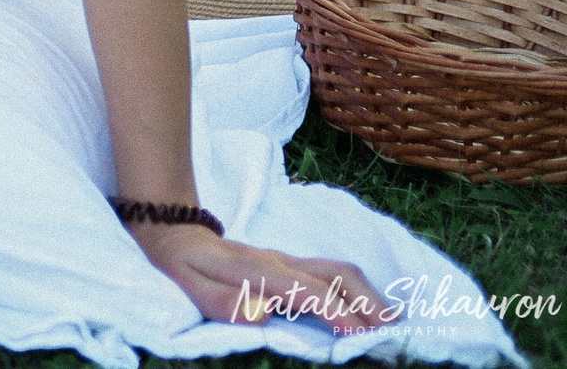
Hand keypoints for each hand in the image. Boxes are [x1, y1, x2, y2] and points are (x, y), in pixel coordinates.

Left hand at [134, 221, 389, 334]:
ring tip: (393, 326)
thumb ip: (222, 300)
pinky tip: (371, 308)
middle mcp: (280, 261)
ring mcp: (287, 259)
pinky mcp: (289, 263)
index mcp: (259, 270)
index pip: (310, 291)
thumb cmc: (181, 263)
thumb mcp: (188, 284)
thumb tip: (262, 314)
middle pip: (338, 274)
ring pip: (340, 269)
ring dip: (371, 295)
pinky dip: (359, 290)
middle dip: (370, 303)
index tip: (362, 340)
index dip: (339, 314)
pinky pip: (332, 272)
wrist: (172, 226)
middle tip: (395, 336)